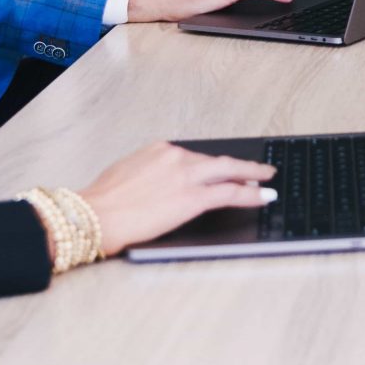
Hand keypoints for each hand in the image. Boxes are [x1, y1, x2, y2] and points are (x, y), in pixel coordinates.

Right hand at [77, 144, 276, 253]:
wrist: (97, 214)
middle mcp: (176, 157)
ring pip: (229, 172)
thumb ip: (149, 172)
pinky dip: (251, 194)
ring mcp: (187, 176)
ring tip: (266, 181)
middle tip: (260, 169)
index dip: (213, 165)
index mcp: (159, 149)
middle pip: (218, 160)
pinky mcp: (193, 197)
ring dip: (251, 177)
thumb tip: (160, 183)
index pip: (195, 156)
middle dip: (242, 165)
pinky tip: (263, 196)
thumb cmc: (103, 200)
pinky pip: (230, 193)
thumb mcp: (126, 173)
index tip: (223, 168)